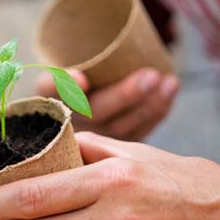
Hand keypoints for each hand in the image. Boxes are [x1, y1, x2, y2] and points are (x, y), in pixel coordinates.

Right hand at [35, 68, 178, 140]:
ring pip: (121, 128)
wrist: (84, 93)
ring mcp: (92, 142)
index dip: (66, 88)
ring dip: (148, 105)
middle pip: (95, 115)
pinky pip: (138, 132)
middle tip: (150, 75)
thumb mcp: (60, 71)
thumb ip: (64, 75)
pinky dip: (158, 111)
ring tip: (167, 81)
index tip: (83, 79)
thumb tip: (81, 79)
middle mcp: (67, 126)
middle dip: (125, 96)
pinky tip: (171, 87)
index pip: (50, 95)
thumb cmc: (73, 77)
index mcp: (48, 103)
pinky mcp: (115, 148)